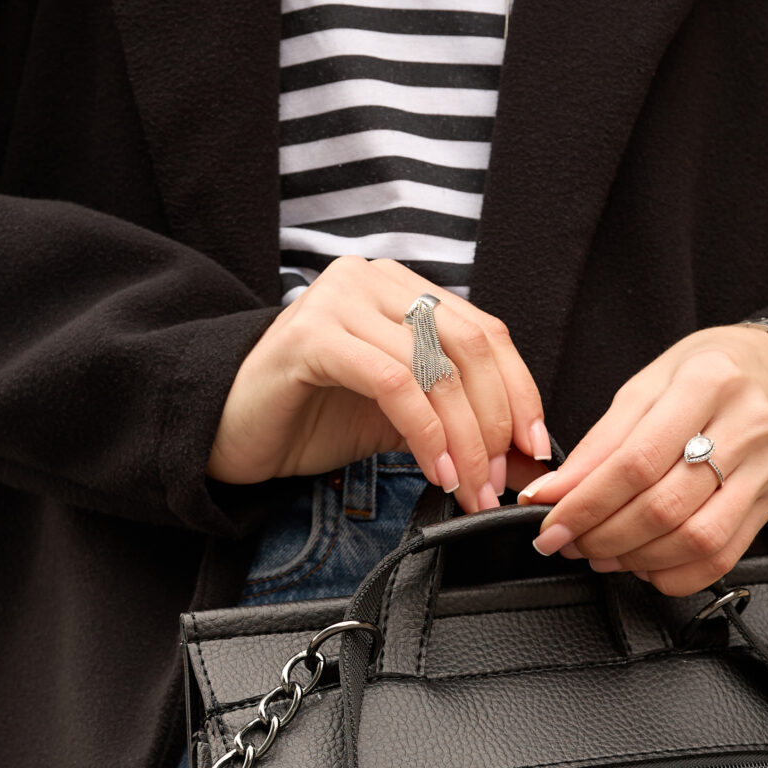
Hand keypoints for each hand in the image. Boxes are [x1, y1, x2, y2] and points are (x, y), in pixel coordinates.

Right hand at [209, 257, 550, 513]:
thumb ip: (454, 417)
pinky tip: (436, 470)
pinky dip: (426, 432)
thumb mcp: (401, 415)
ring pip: (435, 367)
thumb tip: (523, 452)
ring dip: (465, 439)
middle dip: (496, 422)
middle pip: (469, 345)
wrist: (231, 430)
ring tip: (470, 488)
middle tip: (501, 479)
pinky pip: (393, 382)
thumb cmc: (312, 418)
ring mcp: (340, 299)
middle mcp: (373, 279)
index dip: (520, 392)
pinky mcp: (312, 335)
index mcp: (401, 289)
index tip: (535, 447)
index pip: (485, 331)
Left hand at [517, 325, 767, 595]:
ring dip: (636, 558)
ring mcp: (763, 471)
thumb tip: (553, 493)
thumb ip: (600, 443)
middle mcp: (745, 426)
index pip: (637, 461)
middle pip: (664, 506)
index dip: (587, 502)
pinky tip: (646, 564)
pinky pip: (720, 558)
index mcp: (707, 382)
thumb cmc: (707, 372)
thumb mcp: (646, 385)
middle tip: (571, 542)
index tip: (552, 522)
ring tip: (602, 553)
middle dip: (604, 535)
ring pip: (694, 539)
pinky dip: (674, 574)